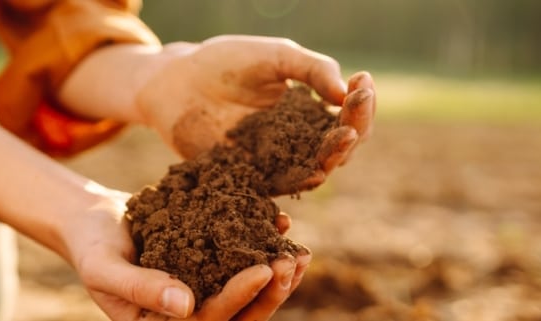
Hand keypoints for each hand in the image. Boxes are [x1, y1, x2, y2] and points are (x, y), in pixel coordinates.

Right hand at [62, 191, 310, 320]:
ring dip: (277, 276)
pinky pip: (242, 263)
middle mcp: (187, 316)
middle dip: (270, 292)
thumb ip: (141, 288)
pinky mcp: (209, 267)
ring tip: (300, 252)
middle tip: (293, 262)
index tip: (264, 268)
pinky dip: (263, 246)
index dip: (239, 296)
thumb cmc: (91, 248)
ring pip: (248, 294)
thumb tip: (186, 306)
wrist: (92, 221)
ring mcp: (202, 292)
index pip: (209, 319)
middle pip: (240, 315)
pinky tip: (281, 226)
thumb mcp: (105, 268)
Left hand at [135, 35, 375, 192]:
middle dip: (356, 128)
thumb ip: (312, 70)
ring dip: (334, 156)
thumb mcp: (276, 57)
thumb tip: (347, 93)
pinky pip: (280, 189)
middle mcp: (298, 143)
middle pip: (341, 148)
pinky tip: (315, 171)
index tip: (363, 81)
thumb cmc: (227, 63)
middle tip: (357, 108)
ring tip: (343, 136)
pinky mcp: (250, 179)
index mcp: (310, 114)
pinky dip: (300, 183)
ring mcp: (275, 163)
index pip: (349, 117)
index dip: (361, 102)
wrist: (177, 80)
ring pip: (317, 170)